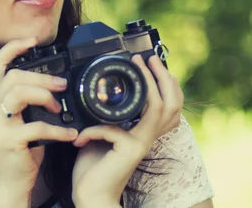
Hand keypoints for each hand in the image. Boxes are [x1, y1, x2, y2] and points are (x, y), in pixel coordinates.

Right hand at [0, 38, 78, 207]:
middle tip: (62, 85)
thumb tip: (60, 82)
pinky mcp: (9, 141)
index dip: (12, 48)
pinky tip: (70, 133)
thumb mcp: (26, 118)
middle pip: (12, 76)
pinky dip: (58, 129)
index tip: (32, 41)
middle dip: (41, 77)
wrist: (12, 181)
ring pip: (18, 93)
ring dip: (45, 96)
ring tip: (59, 106)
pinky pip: (36, 127)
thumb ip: (33, 100)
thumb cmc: (23, 147)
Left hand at [71, 55, 183, 207]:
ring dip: (150, 83)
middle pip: (172, 103)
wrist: (88, 195)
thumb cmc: (92, 166)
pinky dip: (93, 129)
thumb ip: (105, 115)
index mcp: (141, 133)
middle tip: (149, 59)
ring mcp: (141, 144)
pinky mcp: (130, 150)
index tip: (150, 63)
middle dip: (164, 77)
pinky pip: (113, 127)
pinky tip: (79, 138)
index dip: (166, 84)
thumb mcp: (99, 133)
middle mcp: (146, 138)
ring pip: (158, 107)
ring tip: (138, 67)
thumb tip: (99, 92)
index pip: (167, 106)